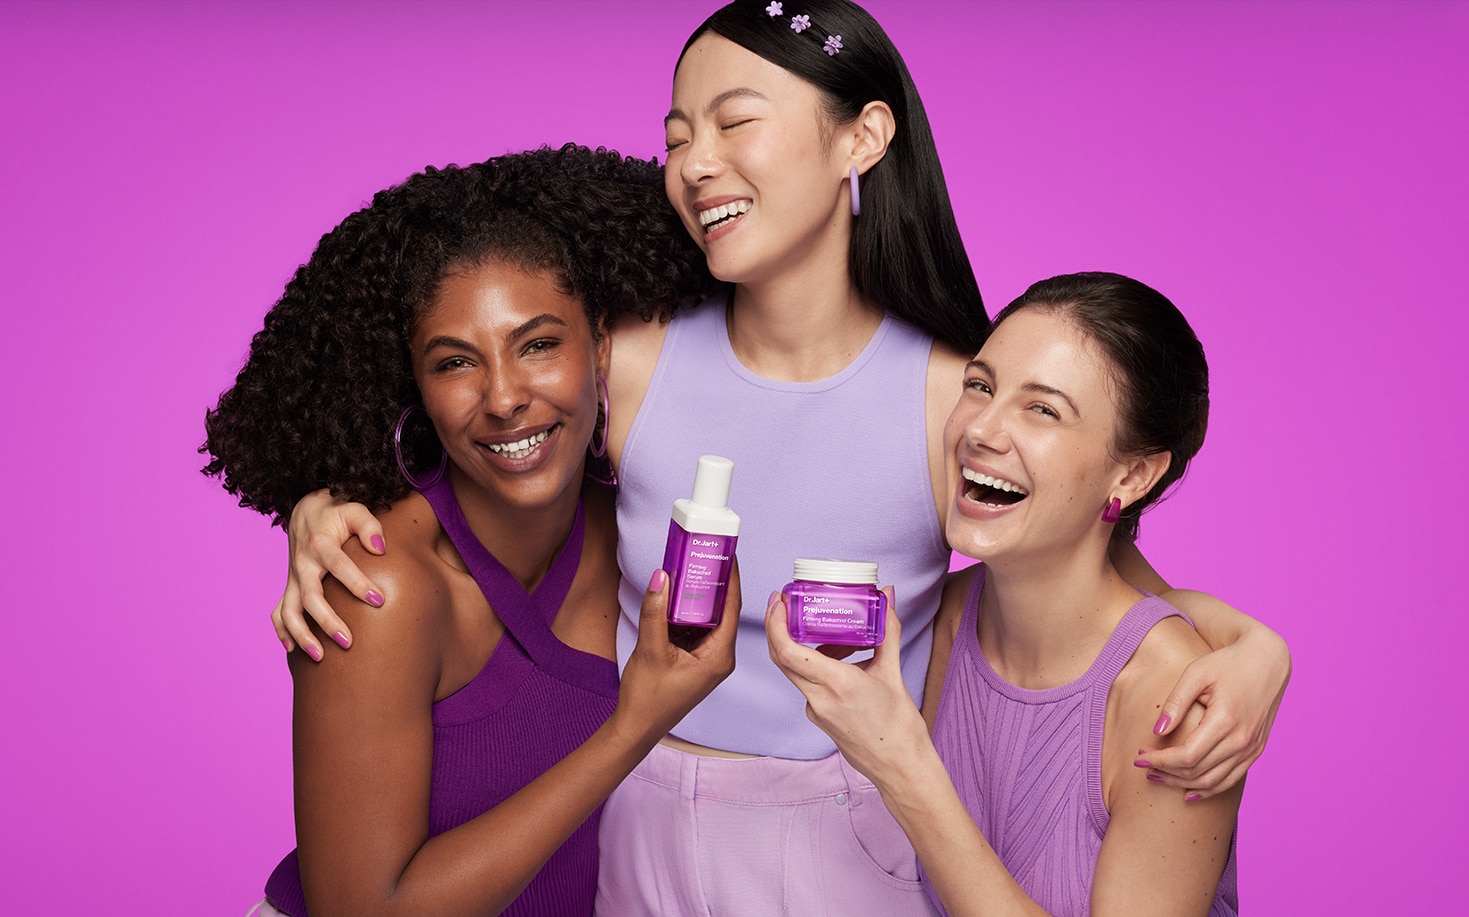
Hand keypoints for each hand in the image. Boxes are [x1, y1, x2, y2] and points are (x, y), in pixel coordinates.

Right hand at [273, 489, 385, 659]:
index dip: (358, 583)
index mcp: (320, 543)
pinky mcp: (290, 587)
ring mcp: (293, 578)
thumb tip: (380, 548)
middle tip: (348, 642)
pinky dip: (283, 631)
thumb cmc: (338, 512)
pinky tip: (294, 650)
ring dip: (302, 635)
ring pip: (290, 611)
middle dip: (327, 621)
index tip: (380, 600)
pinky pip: (279, 613)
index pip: (339, 566)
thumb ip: (370, 526)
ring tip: (320, 657)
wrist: (307, 512)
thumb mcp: (355, 509)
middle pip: (311, 597)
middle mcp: (303, 564)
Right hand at [613, 562, 739, 739]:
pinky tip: (675, 596)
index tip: (728, 552)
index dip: (732, 578)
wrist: (635, 727)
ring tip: (691, 567)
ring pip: (707, 620)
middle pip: (722, 611)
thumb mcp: (650, 649)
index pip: (732, 608)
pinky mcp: (694, 662)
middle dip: (714, 583)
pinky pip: (695, 630)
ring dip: (698, 597)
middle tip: (706, 553)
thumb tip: (661, 576)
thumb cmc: (647, 697)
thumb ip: (655, 611)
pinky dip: (687, 613)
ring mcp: (707, 660)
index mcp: (719, 656)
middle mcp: (719, 658)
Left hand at [765, 588, 927, 782]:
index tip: (779, 601)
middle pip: (782, 658)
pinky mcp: (819, 717)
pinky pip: (809, 684)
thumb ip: (887, 631)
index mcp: (837, 685)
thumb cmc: (900, 728)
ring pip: (797, 670)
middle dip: (780, 627)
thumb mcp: (894, 673)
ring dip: (806, 645)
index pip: (789, 652)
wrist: (900, 769)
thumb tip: (886, 596)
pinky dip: (819, 664)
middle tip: (788, 603)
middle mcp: (819, 699)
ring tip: (835, 631)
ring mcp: (816, 711)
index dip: (777, 624)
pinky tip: (844, 658)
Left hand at [1137, 621, 1290, 798]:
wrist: (1267, 660)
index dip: (1159, 760)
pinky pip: (1230, 780)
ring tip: (1157, 776)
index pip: (1187, 756)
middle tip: (1143, 766)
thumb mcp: (1196, 673)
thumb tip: (1157, 731)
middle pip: (1197, 772)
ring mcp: (1252, 748)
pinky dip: (1208, 789)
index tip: (1138, 757)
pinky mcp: (1256, 751)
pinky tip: (1188, 791)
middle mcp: (1242, 740)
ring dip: (1182, 784)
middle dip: (1165, 772)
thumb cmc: (1227, 662)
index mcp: (1226, 720)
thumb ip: (1176, 702)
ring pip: (1213, 782)